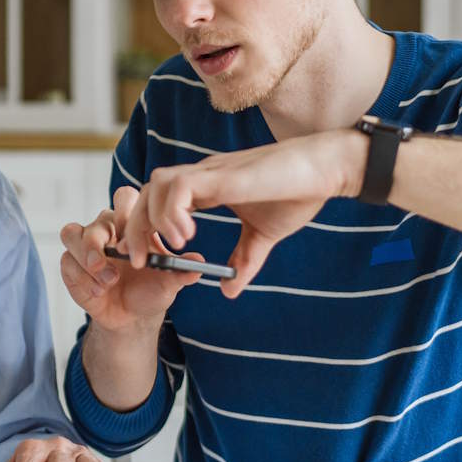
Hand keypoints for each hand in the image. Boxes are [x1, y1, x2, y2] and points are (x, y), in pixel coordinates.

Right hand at [59, 186, 200, 331]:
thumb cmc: (150, 290)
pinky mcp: (71, 265)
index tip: (139, 238)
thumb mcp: (169, 282)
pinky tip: (100, 291)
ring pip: (72, 233)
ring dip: (89, 256)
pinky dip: (83, 278)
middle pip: (98, 216)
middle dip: (106, 236)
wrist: (132, 317)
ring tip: (109, 280)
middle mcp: (106, 229)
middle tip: (118, 256)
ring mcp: (85, 246)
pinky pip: (67, 262)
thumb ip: (181, 271)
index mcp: (132, 223)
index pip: (124, 198)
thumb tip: (199, 263)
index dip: (128, 212)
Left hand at [126, 132, 364, 295]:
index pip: (159, 201)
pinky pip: (179, 186)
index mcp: (208, 188)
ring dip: (154, 219)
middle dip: (136, 228)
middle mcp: (203, 176)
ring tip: (174, 247)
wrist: (325, 171)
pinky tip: (188, 235)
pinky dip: (174, 211)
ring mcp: (211, 171)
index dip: (145, 229)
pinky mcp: (222, 174)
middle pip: (147, 192)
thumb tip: (229, 290)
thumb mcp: (263, 236)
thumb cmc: (298, 195)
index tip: (147, 259)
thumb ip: (244, 261)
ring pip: (156, 184)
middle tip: (141, 262)